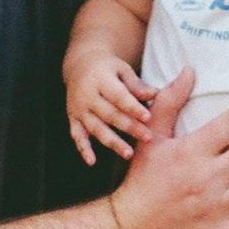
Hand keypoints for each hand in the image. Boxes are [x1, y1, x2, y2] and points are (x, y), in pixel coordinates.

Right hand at [64, 50, 155, 164]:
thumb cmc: (109, 69)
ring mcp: (78, 108)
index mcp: (101, 80)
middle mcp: (87, 95)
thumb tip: (156, 94)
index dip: (133, 108)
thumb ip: (136, 85)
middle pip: (110, 114)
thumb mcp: (122, 70)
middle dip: (129, 127)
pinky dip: (83, 149)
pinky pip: (77, 136)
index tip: (148, 117)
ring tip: (128, 154)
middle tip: (148, 138)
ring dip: (112, 142)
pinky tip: (92, 162)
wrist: (80, 66)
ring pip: (96, 128)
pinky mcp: (72, 119)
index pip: (119, 96)